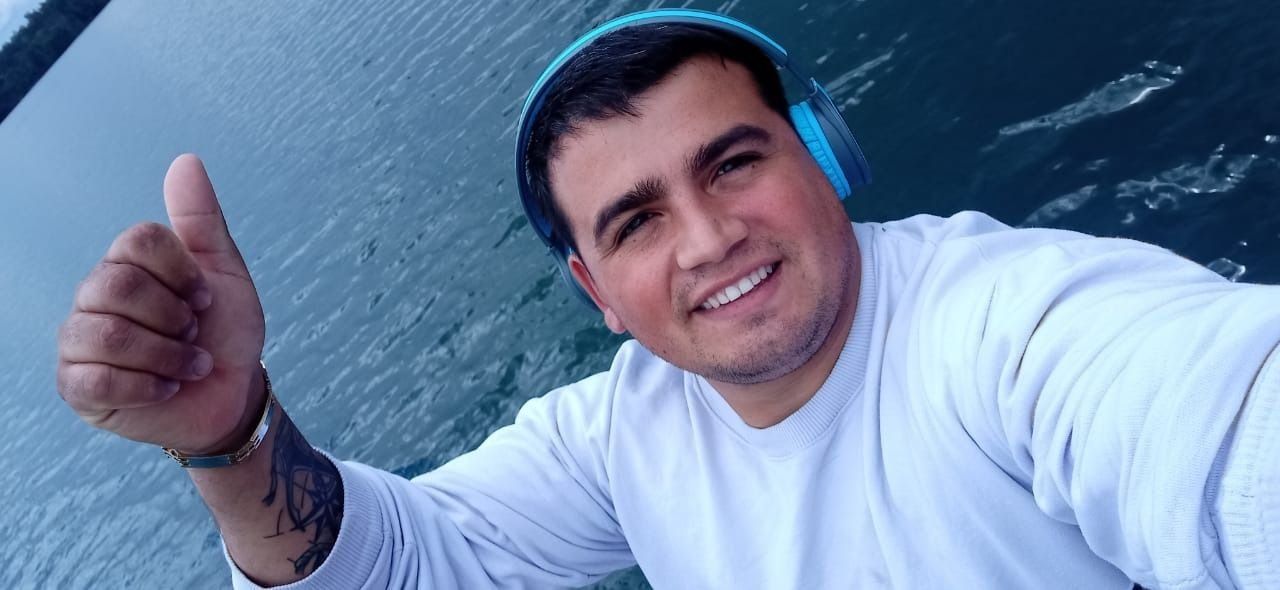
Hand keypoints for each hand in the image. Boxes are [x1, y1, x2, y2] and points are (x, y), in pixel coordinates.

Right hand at [57, 154, 266, 453]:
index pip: (137, 241)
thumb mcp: (225, 273)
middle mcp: (95, 297)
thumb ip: (202, 220)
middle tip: (195, 335)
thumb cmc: (225, 333)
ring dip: (166, 355)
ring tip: (190, 366)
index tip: (206, 298)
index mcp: (128, 264)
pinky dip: (146, 386)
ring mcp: (80, 342)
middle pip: (117, 285)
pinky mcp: (78, 387)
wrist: (232, 395)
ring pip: (108, 334)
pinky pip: (97, 380)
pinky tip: (168, 389)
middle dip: (173, 317)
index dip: (182, 272)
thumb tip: (186, 161)